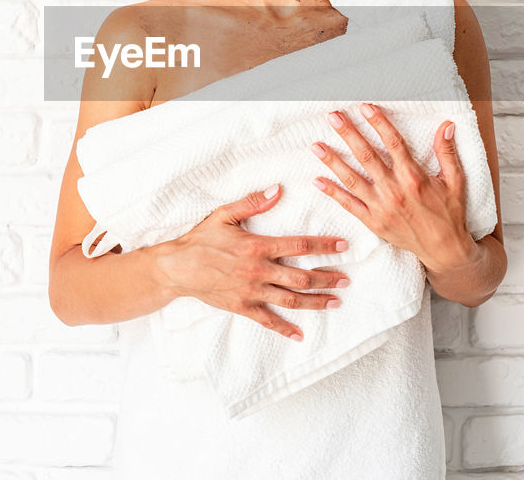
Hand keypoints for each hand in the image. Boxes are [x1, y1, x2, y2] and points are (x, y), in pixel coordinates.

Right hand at [156, 184, 351, 342]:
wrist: (177, 268)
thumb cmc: (201, 239)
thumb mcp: (225, 214)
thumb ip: (253, 202)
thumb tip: (277, 189)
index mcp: (258, 246)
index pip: (299, 245)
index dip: (324, 245)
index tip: (343, 246)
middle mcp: (259, 271)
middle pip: (301, 277)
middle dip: (327, 278)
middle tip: (346, 280)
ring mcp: (251, 291)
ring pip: (290, 300)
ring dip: (315, 301)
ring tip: (335, 301)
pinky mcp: (242, 307)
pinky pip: (268, 320)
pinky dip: (285, 328)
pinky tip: (300, 334)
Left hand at [308, 103, 477, 272]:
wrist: (444, 250)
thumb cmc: (450, 213)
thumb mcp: (455, 181)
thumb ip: (447, 153)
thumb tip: (446, 125)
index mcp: (414, 177)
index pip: (393, 143)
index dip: (378, 123)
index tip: (365, 107)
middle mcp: (394, 190)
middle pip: (367, 157)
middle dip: (349, 135)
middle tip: (333, 117)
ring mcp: (381, 207)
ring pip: (352, 180)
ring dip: (333, 161)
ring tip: (315, 146)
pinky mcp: (374, 222)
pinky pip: (349, 205)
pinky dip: (332, 193)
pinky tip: (317, 180)